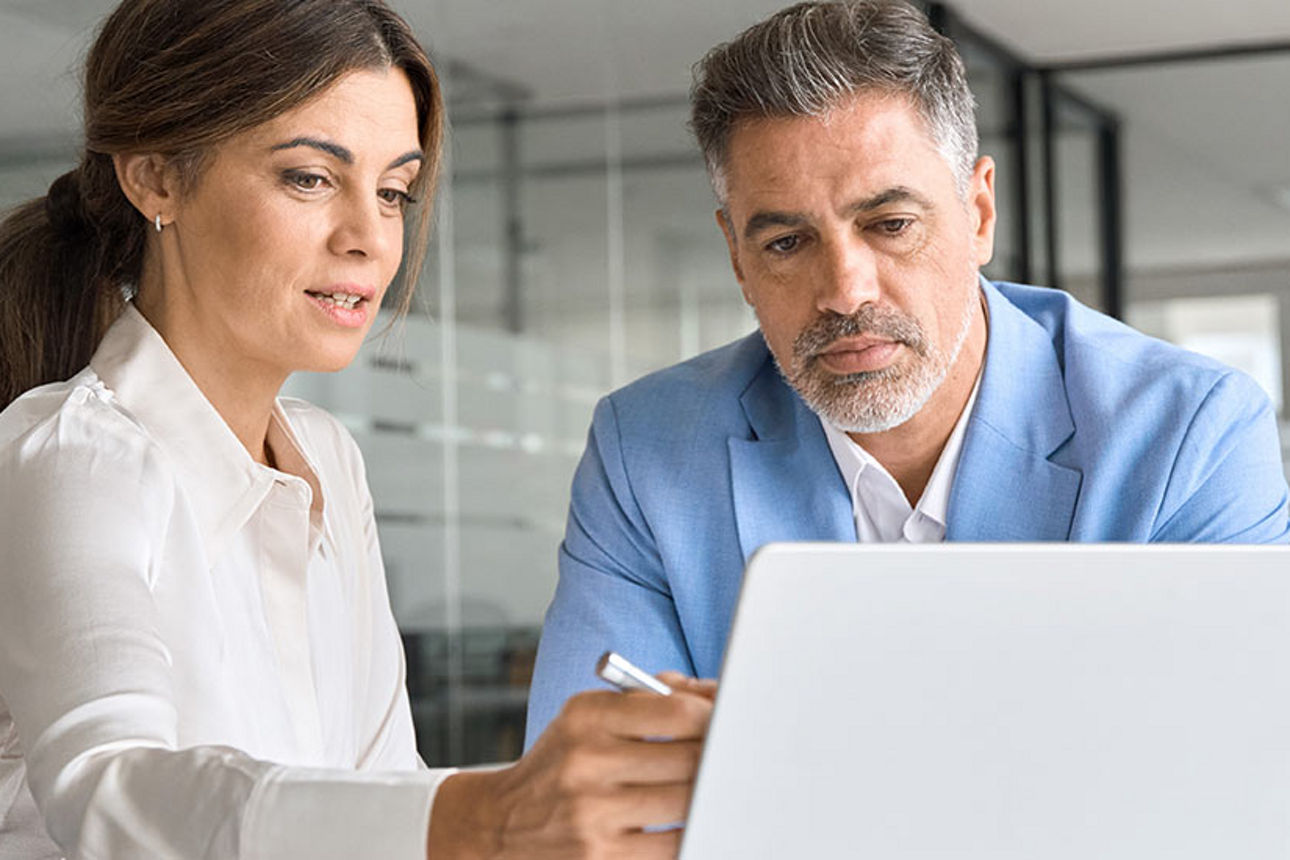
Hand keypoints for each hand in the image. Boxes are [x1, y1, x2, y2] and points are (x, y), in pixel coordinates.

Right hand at [429, 675, 715, 858]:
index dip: (714, 716)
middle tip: (730, 755)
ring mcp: (592, 815)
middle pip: (690, 758)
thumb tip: (715, 697)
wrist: (498, 826)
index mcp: (586, 717)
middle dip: (717, 756)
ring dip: (707, 795)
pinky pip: (673, 846)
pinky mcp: (601, 858)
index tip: (725, 721)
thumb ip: (650, 699)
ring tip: (709, 787)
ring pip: (687, 803)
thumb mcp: (588, 717)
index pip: (676, 710)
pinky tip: (687, 820)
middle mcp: (586, 763)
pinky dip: (689, 832)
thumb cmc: (562, 763)